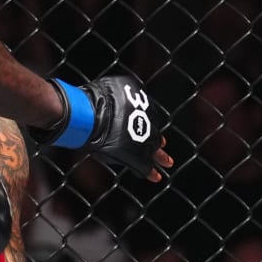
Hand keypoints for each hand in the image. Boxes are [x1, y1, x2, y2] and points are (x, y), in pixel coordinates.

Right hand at [61, 75, 175, 181]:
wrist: (93, 115)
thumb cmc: (100, 98)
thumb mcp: (120, 84)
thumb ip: (126, 90)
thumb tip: (126, 87)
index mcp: (144, 106)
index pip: (151, 117)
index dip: (149, 123)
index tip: (151, 127)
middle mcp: (147, 124)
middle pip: (155, 134)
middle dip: (158, 141)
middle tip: (163, 146)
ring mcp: (142, 141)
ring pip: (153, 151)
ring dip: (160, 157)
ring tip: (167, 163)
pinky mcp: (135, 156)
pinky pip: (144, 166)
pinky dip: (149, 172)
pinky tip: (155, 177)